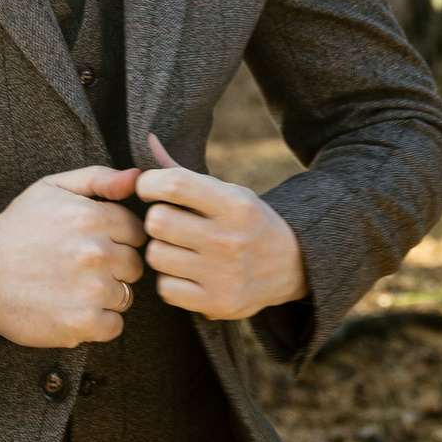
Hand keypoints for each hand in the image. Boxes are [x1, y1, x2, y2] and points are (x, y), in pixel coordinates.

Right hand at [0, 165, 145, 347]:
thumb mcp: (51, 188)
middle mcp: (97, 252)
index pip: (136, 232)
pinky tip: (73, 311)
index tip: (93, 246)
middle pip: (135, 265)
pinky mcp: (82, 322)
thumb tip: (138, 177)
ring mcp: (91, 289)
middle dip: (114, 268)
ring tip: (72, 290)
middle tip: (81, 270)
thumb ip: (98, 178)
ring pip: (125, 296)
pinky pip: (114, 326)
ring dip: (105, 297)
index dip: (117, 240)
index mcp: (93, 217)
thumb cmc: (16, 230)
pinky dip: (97, 324)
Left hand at [135, 134, 307, 321]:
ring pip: (155, 256)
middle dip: (157, 219)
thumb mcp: (226, 192)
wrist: (293, 265)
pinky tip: (188, 273)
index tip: (150, 189)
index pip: (173, 185)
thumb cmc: (247, 221)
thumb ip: (182, 171)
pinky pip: (165, 288)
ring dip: (161, 250)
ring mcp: (224, 275)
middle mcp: (230, 239)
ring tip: (180, 249)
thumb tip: (147, 138)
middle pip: (157, 222)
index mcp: (235, 204)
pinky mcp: (217, 303)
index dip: (149, 184)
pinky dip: (170, 280)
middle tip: (170, 222)